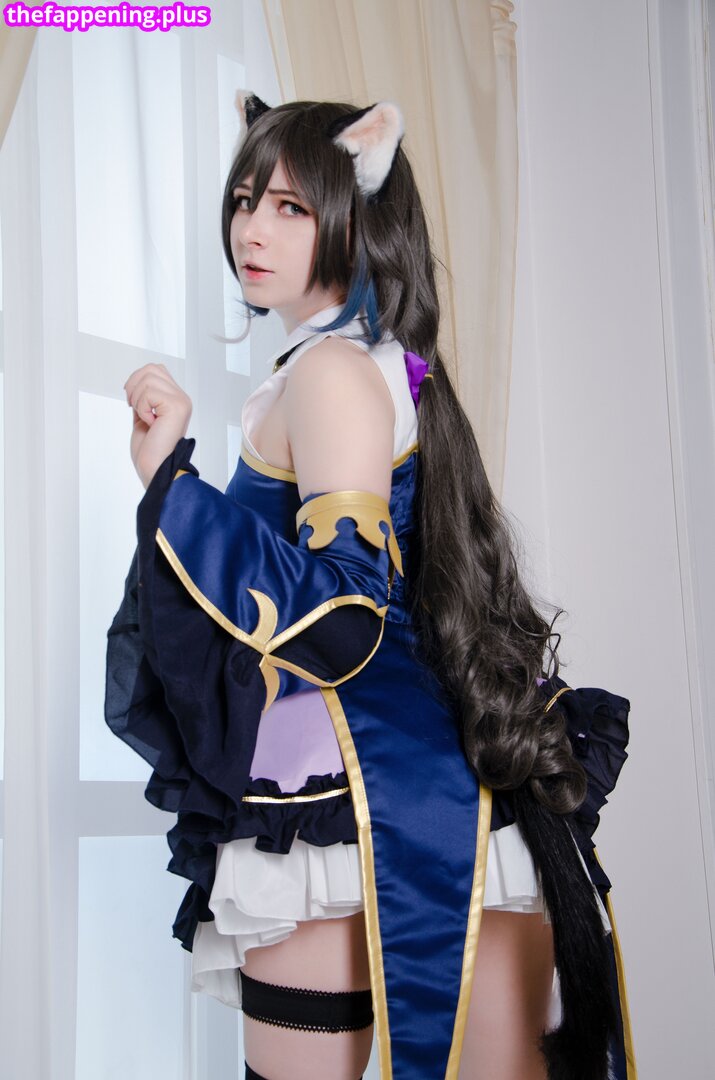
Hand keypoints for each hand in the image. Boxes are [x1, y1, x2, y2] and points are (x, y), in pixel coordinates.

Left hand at [124, 363, 192, 488]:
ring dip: (137, 398)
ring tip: (144, 417)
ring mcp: (181, 401)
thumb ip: (143, 400)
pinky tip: (150, 422)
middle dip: (133, 385)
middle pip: (151, 369)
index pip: (156, 370)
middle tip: (133, 408)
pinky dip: (142, 407)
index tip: (131, 401)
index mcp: (176, 400)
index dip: (137, 379)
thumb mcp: (142, 418)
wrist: (156, 469)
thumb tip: (133, 383)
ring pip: (149, 377)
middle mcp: (182, 398)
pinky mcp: (176, 406)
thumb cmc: (150, 451)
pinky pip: (149, 392)